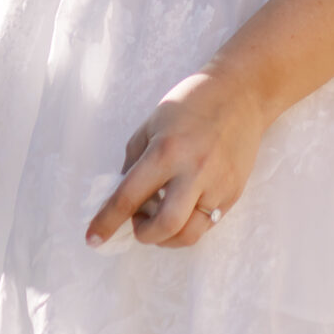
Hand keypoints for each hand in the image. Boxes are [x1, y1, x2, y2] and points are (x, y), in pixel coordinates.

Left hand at [85, 65, 267, 250]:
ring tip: (159, 219)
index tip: (93, 239)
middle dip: (144, 234)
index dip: (107, 221)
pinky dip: (188, 225)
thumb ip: (134, 160)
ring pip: (189, 234)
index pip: (129, 196)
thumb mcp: (152, 123)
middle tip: (137, 223)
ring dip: (166, 238)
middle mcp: (193, 171)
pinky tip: (181, 208)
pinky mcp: (233, 194)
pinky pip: (207, 224)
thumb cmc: (191, 104)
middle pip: (165, 225)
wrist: (240, 95)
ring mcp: (217, 185)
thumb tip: (123, 193)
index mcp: (165, 150)